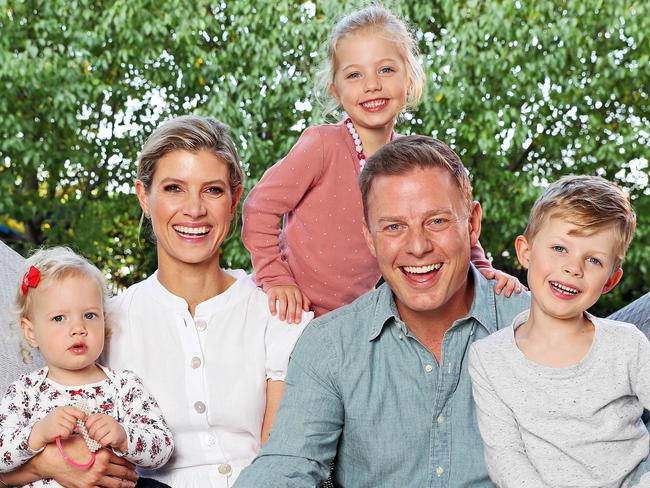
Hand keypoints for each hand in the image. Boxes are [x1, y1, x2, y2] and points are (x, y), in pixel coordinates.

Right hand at [22, 436, 137, 487]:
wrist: (53, 459)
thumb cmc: (70, 448)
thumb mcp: (89, 442)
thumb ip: (101, 445)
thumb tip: (111, 445)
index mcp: (104, 454)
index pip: (122, 460)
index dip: (130, 464)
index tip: (134, 466)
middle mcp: (101, 467)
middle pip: (122, 472)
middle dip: (131, 475)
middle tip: (136, 476)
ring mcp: (94, 479)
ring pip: (116, 483)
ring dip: (126, 484)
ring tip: (131, 484)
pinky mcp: (87, 487)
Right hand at [29, 406, 85, 450]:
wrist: (38, 432)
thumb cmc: (52, 424)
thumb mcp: (61, 417)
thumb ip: (71, 417)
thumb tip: (84, 422)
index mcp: (61, 409)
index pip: (75, 410)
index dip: (81, 415)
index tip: (84, 419)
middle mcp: (59, 413)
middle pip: (74, 420)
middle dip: (72, 426)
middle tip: (64, 427)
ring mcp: (57, 420)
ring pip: (71, 427)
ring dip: (68, 431)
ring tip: (61, 431)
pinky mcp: (55, 428)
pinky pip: (67, 433)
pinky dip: (65, 435)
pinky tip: (59, 435)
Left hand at [86, 413, 127, 452]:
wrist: (120, 435)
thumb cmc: (106, 430)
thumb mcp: (98, 425)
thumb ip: (88, 426)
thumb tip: (77, 429)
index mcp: (101, 416)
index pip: (90, 420)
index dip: (88, 427)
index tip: (90, 430)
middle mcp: (108, 419)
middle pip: (93, 429)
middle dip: (92, 435)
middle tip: (95, 437)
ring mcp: (112, 426)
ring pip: (98, 435)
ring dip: (97, 439)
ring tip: (100, 439)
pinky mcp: (115, 434)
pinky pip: (103, 441)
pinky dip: (103, 443)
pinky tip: (105, 441)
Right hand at [267, 285, 310, 323]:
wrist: (278, 280)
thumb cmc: (289, 291)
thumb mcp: (298, 294)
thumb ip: (304, 301)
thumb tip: (307, 310)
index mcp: (297, 291)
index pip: (299, 303)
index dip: (298, 312)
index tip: (297, 321)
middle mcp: (289, 290)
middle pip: (291, 302)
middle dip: (291, 313)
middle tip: (290, 322)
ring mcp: (280, 290)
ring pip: (282, 301)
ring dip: (282, 311)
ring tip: (282, 319)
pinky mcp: (272, 291)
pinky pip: (272, 300)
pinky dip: (272, 307)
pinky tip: (273, 314)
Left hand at [479, 267, 526, 296]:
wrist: (487, 273)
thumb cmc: (484, 274)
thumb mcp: (482, 272)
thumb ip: (485, 273)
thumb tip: (491, 274)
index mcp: (498, 274)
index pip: (502, 278)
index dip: (500, 285)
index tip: (497, 292)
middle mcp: (506, 276)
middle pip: (511, 280)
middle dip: (509, 287)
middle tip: (506, 296)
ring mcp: (510, 280)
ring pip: (516, 282)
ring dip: (518, 287)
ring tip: (518, 292)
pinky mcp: (513, 284)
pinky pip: (519, 285)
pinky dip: (522, 287)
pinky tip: (526, 291)